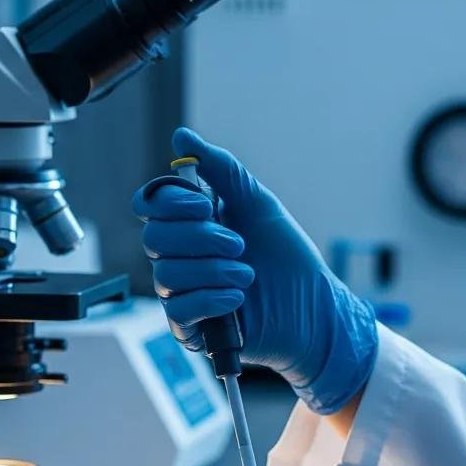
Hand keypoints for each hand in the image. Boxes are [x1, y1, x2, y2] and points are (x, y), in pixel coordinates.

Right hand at [132, 127, 377, 414]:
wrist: (315, 307)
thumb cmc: (287, 257)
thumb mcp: (256, 203)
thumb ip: (220, 169)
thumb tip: (181, 137)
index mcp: (189, 225)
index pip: (150, 206)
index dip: (170, 204)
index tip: (207, 205)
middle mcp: (180, 257)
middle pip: (153, 239)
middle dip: (200, 238)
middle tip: (240, 244)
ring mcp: (183, 293)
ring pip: (167, 275)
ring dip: (213, 270)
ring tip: (248, 275)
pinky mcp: (192, 328)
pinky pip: (179, 311)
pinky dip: (211, 299)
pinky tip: (239, 299)